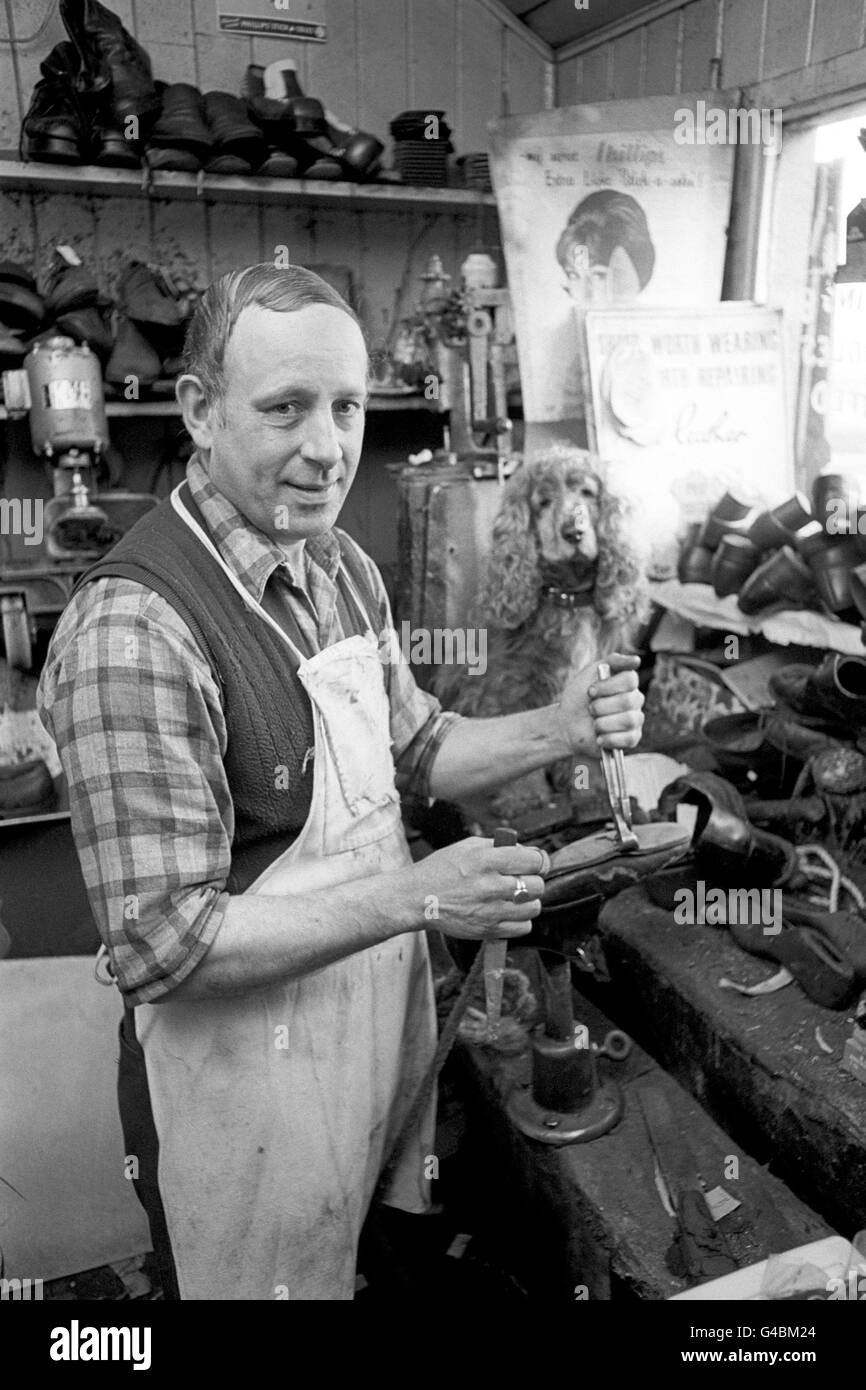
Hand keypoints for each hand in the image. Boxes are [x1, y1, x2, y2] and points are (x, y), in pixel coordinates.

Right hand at [409, 836, 550, 940]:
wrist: (416, 899)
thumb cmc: (441, 870)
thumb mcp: (467, 846)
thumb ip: (499, 846)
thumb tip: (527, 851)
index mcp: (486, 860)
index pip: (534, 860)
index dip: (538, 861)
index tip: (534, 863)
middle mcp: (490, 886)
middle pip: (537, 886)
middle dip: (533, 881)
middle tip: (521, 880)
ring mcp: (490, 911)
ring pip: (534, 908)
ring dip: (528, 902)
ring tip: (513, 897)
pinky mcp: (488, 930)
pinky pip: (524, 928)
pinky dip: (520, 920)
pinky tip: (507, 912)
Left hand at [556, 651, 643, 755]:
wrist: (567, 723)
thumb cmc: (579, 697)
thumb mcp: (590, 672)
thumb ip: (613, 661)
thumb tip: (637, 660)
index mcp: (628, 683)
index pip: (630, 680)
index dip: (608, 686)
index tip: (590, 691)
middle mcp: (635, 700)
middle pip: (628, 701)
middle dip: (601, 706)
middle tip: (590, 709)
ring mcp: (635, 720)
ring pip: (629, 720)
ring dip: (603, 723)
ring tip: (593, 724)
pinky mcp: (632, 738)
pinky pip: (629, 739)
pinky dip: (609, 739)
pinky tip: (599, 737)